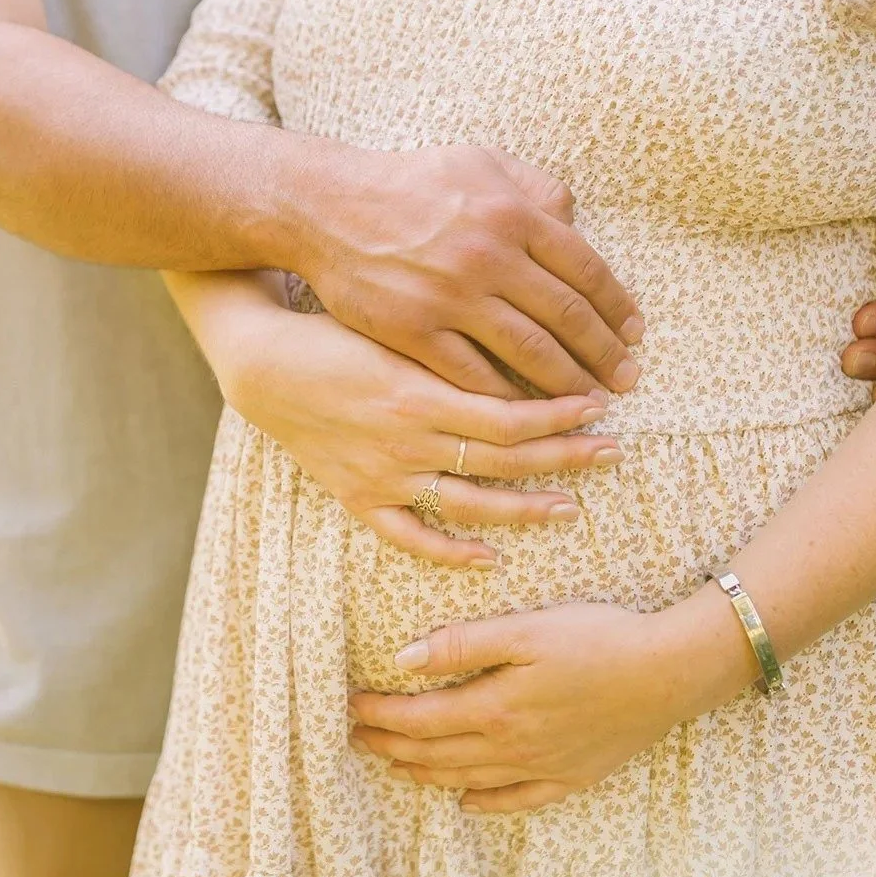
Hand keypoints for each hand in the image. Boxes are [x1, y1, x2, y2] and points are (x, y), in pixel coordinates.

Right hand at [220, 304, 623, 567]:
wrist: (262, 361)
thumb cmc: (332, 327)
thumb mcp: (398, 321)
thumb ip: (455, 330)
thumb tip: (520, 317)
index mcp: (420, 392)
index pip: (509, 414)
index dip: (560, 415)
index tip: (598, 405)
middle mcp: (408, 440)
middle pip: (503, 459)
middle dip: (564, 457)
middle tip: (613, 453)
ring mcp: (384, 474)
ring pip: (468, 504)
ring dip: (523, 509)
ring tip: (569, 508)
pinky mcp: (359, 497)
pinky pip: (411, 537)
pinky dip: (451, 553)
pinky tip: (491, 559)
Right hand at [292, 144, 643, 400]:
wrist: (326, 207)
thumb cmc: (409, 183)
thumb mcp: (477, 162)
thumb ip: (533, 187)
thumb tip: (576, 220)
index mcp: (511, 212)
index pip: (586, 269)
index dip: (618, 307)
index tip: (636, 334)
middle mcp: (488, 255)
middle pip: (566, 318)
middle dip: (605, 355)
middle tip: (629, 381)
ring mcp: (450, 297)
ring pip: (528, 353)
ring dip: (567, 383)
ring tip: (590, 404)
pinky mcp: (414, 332)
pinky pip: (474, 375)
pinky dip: (507, 397)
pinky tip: (529, 412)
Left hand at [346, 597, 731, 812]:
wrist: (669, 673)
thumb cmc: (599, 638)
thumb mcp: (527, 628)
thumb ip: (465, 643)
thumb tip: (405, 659)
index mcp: (495, 707)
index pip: (419, 718)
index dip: (379, 713)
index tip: (348, 705)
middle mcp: (512, 746)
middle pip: (435, 752)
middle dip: (388, 743)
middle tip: (353, 736)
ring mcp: (542, 766)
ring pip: (467, 778)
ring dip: (424, 772)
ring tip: (394, 764)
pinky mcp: (571, 775)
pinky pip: (517, 800)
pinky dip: (485, 803)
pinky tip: (466, 801)